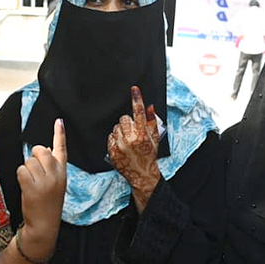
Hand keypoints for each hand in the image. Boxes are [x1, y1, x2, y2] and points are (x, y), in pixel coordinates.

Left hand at [17, 118, 66, 257]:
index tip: (59, 121)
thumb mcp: (56, 184)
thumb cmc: (48, 203)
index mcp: (63, 173)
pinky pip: (21, 170)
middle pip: (40, 151)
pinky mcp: (33, 186)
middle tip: (34, 171)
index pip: (62, 149)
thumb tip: (42, 149)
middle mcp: (56, 175)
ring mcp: (45, 181)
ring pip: (28, 161)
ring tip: (31, 184)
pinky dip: (20, 176)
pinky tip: (26, 186)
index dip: (60, 134)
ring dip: (26, 170)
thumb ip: (51, 167)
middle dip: (33, 157)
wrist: (45, 224)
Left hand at [108, 86, 161, 211]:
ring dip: (121, 131)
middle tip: (133, 131)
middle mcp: (130, 140)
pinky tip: (122, 146)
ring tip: (128, 141)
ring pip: (116, 127)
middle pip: (124, 119)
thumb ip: (152, 122)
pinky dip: (115, 139)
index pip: (139, 113)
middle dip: (128, 123)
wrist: (141, 174)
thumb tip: (150, 107)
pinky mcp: (112, 151)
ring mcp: (119, 146)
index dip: (137, 99)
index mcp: (143, 135)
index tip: (134, 89)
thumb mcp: (155, 139)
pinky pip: (110, 137)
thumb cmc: (149, 156)